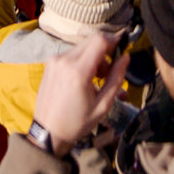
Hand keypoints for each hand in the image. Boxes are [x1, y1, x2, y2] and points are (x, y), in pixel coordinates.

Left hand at [31, 26, 124, 148]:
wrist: (48, 132)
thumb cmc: (76, 122)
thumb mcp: (103, 105)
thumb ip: (116, 79)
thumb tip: (125, 57)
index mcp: (78, 72)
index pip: (99, 41)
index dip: (113, 42)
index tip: (120, 51)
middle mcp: (64, 61)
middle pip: (91, 41)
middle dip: (105, 52)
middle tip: (108, 72)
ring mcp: (55, 61)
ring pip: (82, 47)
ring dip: (93, 56)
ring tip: (95, 78)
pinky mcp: (50, 63)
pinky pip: (72, 53)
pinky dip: (82, 60)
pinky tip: (82, 78)